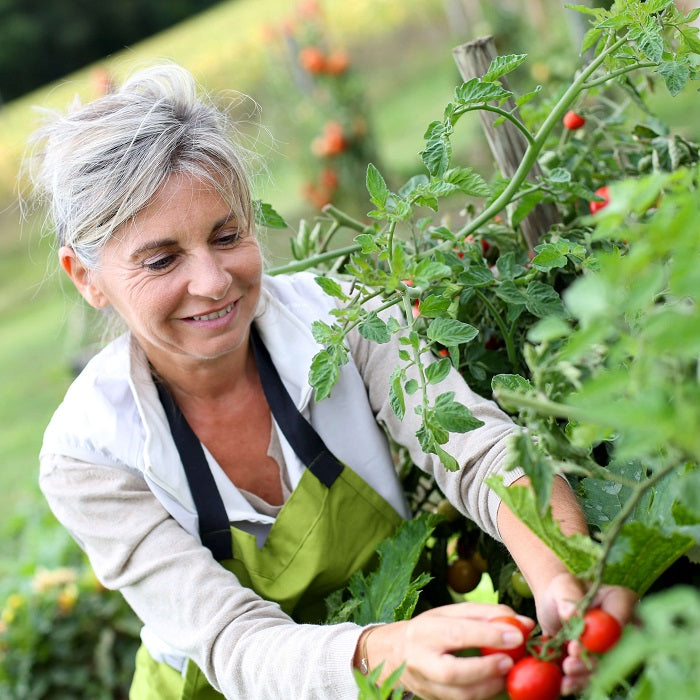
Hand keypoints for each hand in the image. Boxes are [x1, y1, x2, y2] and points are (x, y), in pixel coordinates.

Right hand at [356, 602, 534, 699]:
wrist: (392, 654)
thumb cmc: (429, 629)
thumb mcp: (450, 613)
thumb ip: (486, 614)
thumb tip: (524, 623)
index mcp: (425, 630)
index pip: (457, 632)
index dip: (488, 634)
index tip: (517, 634)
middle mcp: (421, 660)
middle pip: (453, 671)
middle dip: (486, 668)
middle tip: (510, 661)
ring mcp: (426, 685)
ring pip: (459, 695)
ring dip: (489, 686)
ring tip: (507, 672)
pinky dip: (482, 694)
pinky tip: (496, 683)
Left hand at [534, 572, 637, 694]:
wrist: (552, 605)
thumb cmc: (561, 590)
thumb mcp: (562, 586)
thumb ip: (568, 598)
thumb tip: (571, 616)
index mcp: (621, 601)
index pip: (621, 620)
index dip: (601, 638)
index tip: (576, 646)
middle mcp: (624, 627)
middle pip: (616, 650)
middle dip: (593, 662)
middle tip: (570, 664)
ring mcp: (613, 647)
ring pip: (605, 667)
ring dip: (586, 675)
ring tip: (566, 675)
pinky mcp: (600, 662)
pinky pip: (594, 675)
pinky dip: (580, 682)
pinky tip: (565, 685)